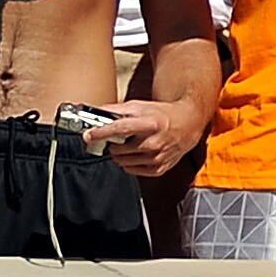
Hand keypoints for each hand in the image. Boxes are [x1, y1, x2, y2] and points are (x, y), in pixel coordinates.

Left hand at [81, 96, 203, 178]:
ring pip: (122, 161)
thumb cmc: (163, 114)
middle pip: (118, 149)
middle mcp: (155, 143)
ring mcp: (157, 158)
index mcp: (150, 124)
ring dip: (118, 154)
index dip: (101, 133)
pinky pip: (132, 170)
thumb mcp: (140, 106)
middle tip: (114, 137)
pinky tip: (135, 152)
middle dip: (111, 143)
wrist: (187, 124)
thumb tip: (96, 112)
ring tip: (127, 144)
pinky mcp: (159, 169)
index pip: (120, 129)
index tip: (88, 135)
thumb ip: (117, 110)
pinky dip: (128, 162)